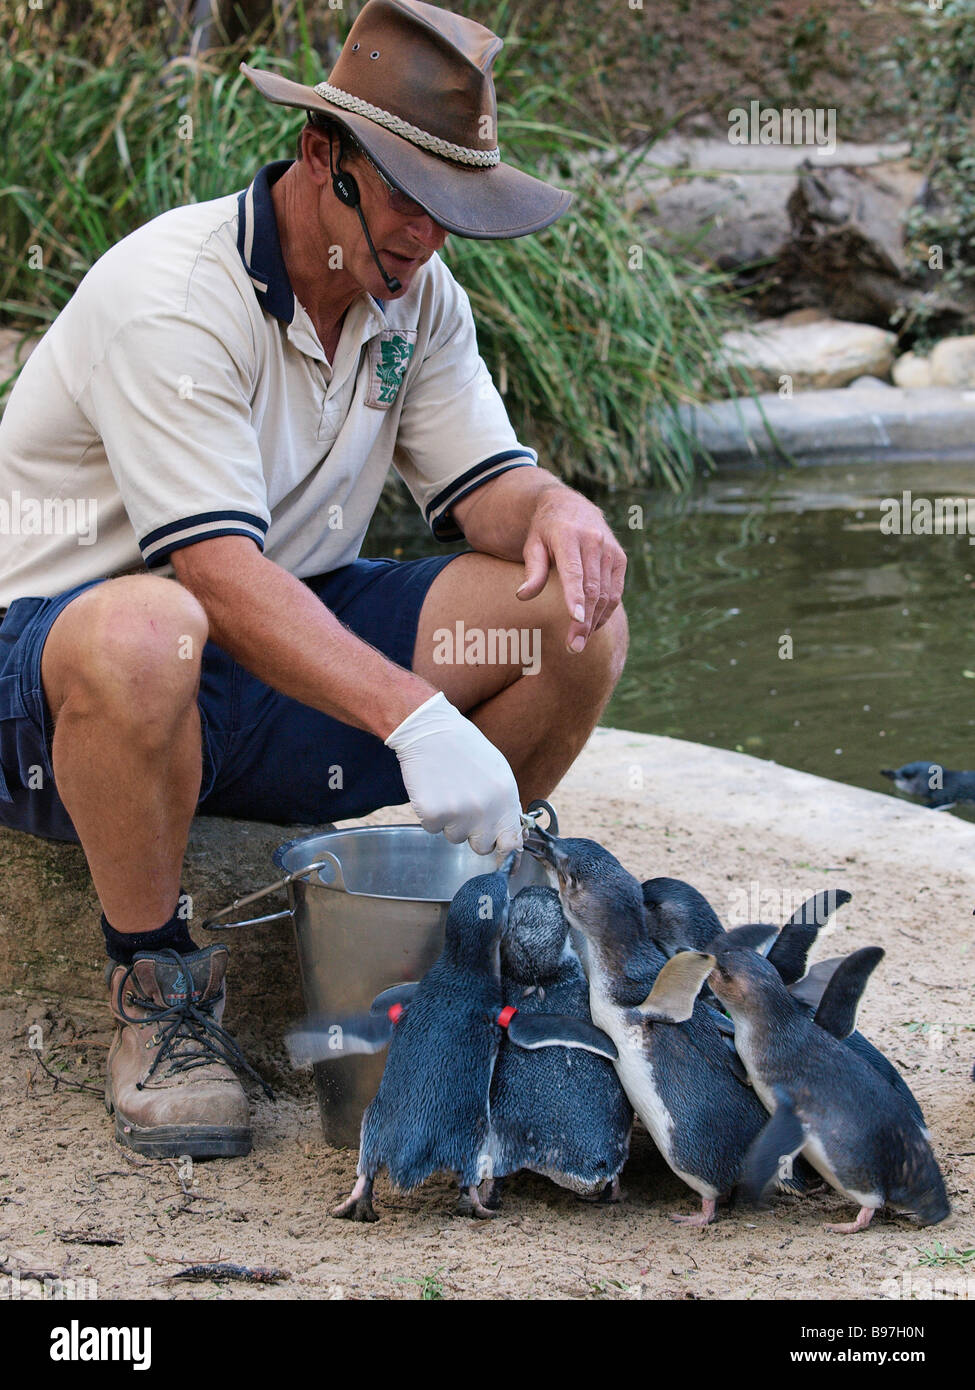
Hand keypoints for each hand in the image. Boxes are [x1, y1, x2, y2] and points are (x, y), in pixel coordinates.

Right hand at [385, 692, 522, 853]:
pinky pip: (432, 828)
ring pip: (454, 837)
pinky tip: (432, 789)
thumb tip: (515, 837)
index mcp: (505, 798)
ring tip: (448, 790)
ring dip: (450, 821)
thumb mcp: (498, 773)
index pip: (511, 842)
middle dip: (473, 833)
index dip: (504, 849)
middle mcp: (485, 810)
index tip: (498, 850)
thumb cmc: (465, 750)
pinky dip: (430, 814)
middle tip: (464, 806)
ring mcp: (458, 814)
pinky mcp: (432, 814)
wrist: (430, 731)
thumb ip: (507, 806)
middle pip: (482, 846)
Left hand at [515, 486, 626, 650]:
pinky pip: (615, 592)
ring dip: (594, 622)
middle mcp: (594, 541)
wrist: (570, 506)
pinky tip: (592, 627)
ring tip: (579, 643)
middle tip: (573, 648)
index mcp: (568, 535)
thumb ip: (532, 570)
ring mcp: (610, 550)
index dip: (575, 597)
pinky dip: (605, 612)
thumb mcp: (532, 545)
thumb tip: (522, 596)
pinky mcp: (620, 559)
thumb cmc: (545, 531)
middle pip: (592, 589)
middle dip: (583, 621)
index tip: (574, 620)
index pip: (574, 572)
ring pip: (606, 594)